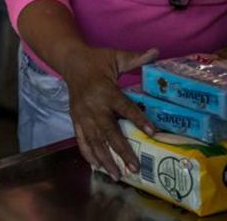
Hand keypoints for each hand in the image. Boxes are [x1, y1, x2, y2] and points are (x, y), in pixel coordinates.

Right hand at [61, 46, 157, 179]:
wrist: (69, 61)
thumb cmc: (97, 60)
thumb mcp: (116, 56)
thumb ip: (136, 57)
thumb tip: (157, 51)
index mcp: (104, 90)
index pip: (124, 107)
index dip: (138, 119)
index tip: (153, 132)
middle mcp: (92, 106)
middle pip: (108, 131)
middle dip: (121, 151)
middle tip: (135, 168)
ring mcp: (82, 115)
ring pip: (94, 140)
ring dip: (106, 159)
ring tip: (118, 175)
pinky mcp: (75, 119)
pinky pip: (81, 139)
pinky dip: (88, 154)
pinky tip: (98, 167)